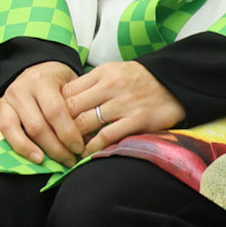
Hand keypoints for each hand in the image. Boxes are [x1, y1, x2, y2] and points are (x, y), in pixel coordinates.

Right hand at [0, 60, 87, 164]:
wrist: (40, 68)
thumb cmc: (59, 83)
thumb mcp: (72, 88)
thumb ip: (78, 109)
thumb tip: (91, 138)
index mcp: (41, 82)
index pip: (55, 112)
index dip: (69, 134)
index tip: (79, 149)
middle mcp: (20, 90)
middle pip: (35, 125)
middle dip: (54, 147)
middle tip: (68, 160)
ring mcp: (5, 100)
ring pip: (11, 127)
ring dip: (26, 147)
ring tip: (41, 160)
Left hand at [59, 61, 182, 152]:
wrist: (176, 84)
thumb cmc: (139, 80)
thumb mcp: (113, 72)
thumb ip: (90, 84)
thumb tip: (62, 99)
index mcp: (102, 74)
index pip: (67, 92)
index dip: (54, 108)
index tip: (49, 121)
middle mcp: (111, 87)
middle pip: (71, 108)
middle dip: (58, 126)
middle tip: (52, 139)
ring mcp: (124, 104)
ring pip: (86, 123)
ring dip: (73, 138)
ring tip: (67, 147)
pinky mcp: (137, 120)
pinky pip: (107, 136)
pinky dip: (93, 147)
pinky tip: (86, 153)